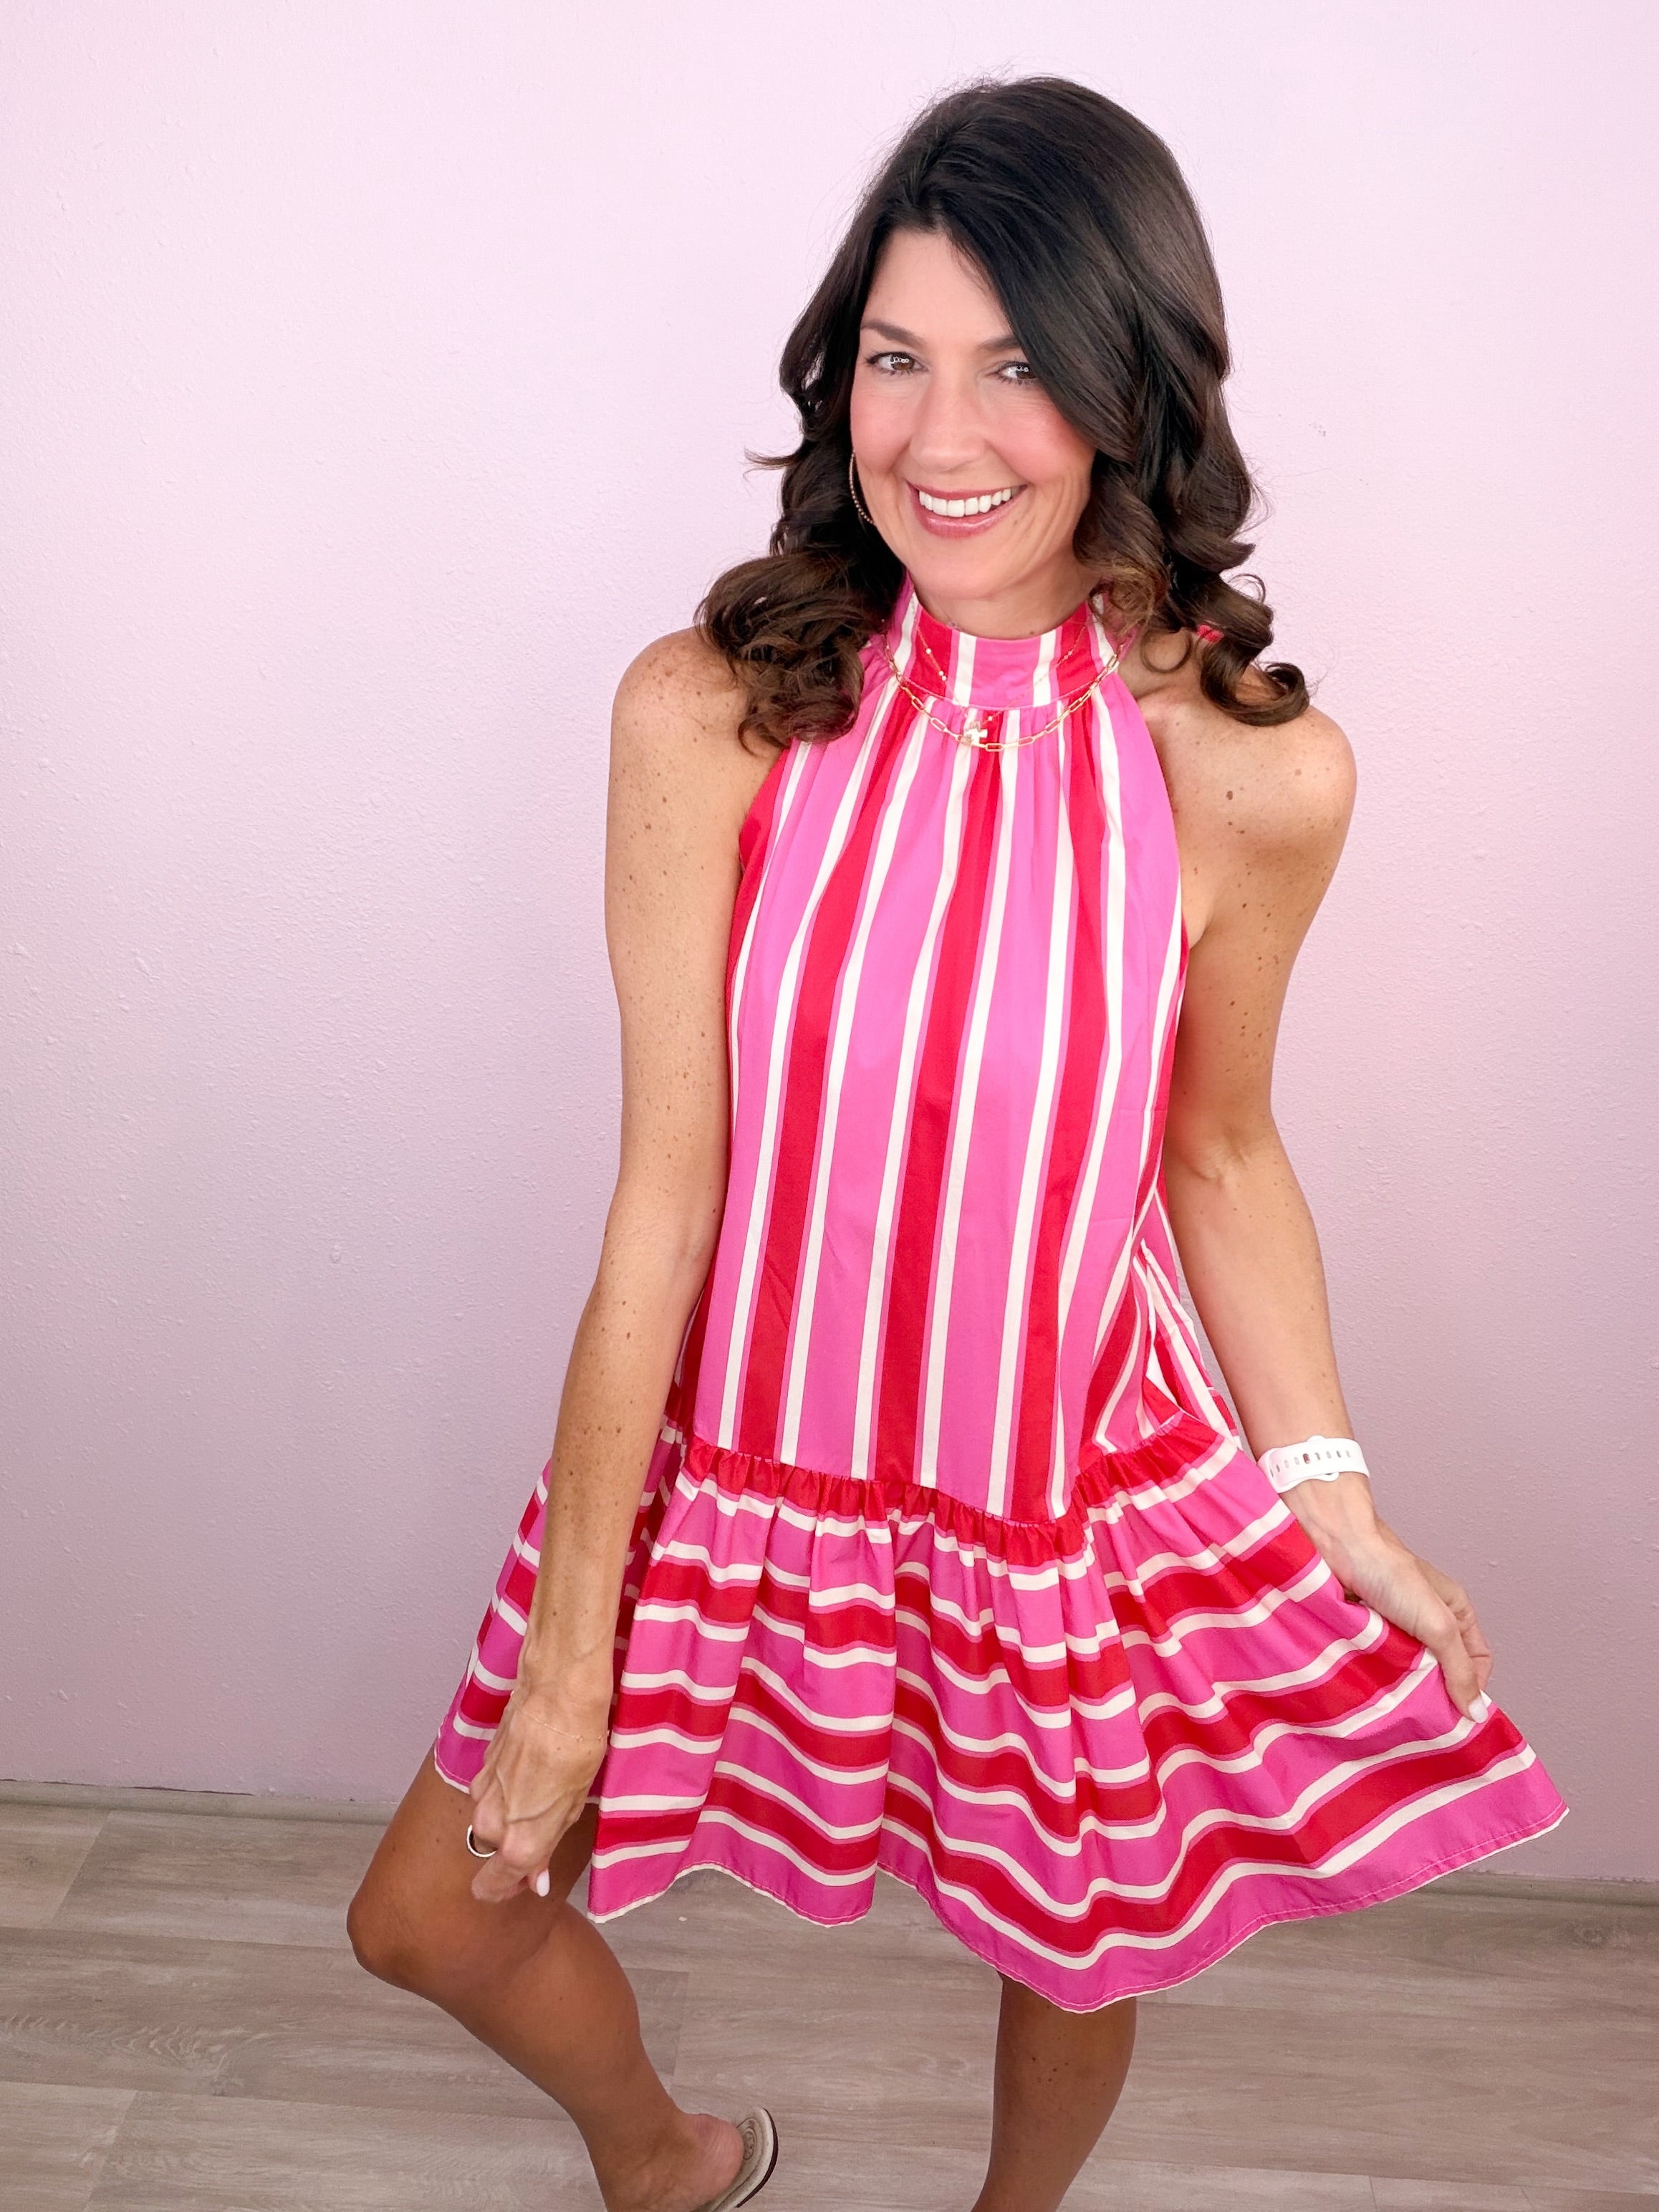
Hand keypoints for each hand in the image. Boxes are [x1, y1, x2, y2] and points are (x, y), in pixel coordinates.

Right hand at [466, 1681, 608, 1903]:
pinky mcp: (480, 1765)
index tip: (528, 1880)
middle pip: (492, 1852)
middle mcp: (491, 1822)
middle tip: (547, 1826)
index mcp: (518, 1842)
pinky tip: (532, 1771)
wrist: (557, 1690)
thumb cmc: (578, 1745)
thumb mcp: (574, 1804)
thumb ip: (547, 1845)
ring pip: (488, 1821)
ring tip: (544, 1792)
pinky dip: (505, 1791)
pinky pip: (489, 1793)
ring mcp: (481, 1792)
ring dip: (508, 1817)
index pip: (493, 1886)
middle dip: (513, 1846)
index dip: (509, 1887)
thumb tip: (535, 1877)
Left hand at [1284, 1477, 1493, 1721]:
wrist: (1335, 1544)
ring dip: (1399, 1688)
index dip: (1470, 1689)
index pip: (1476, 1663)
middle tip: (1420, 1719)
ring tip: (1391, 1705)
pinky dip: (1372, 1677)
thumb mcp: (1438, 1623)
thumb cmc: (1389, 1570)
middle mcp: (1426, 1621)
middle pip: (1439, 1672)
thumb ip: (1459, 1668)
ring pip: (1405, 1672)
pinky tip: (1368, 1689)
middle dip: (1431, 1695)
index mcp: (1455, 1613)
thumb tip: (1475, 1713)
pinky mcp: (1365, 1632)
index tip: (1456, 1717)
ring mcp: (1393, 1627)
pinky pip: (1374, 1664)